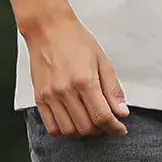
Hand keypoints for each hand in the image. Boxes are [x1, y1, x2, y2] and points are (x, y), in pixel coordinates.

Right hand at [27, 14, 129, 136]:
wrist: (48, 29)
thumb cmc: (76, 41)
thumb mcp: (102, 61)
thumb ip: (112, 89)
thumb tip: (122, 112)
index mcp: (85, 81)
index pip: (102, 116)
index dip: (114, 128)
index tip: (120, 130)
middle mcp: (65, 91)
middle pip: (86, 127)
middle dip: (101, 130)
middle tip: (107, 123)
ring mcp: (50, 96)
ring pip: (69, 131)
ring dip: (83, 132)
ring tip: (90, 122)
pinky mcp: (39, 98)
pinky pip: (51, 127)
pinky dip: (65, 131)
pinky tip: (73, 122)